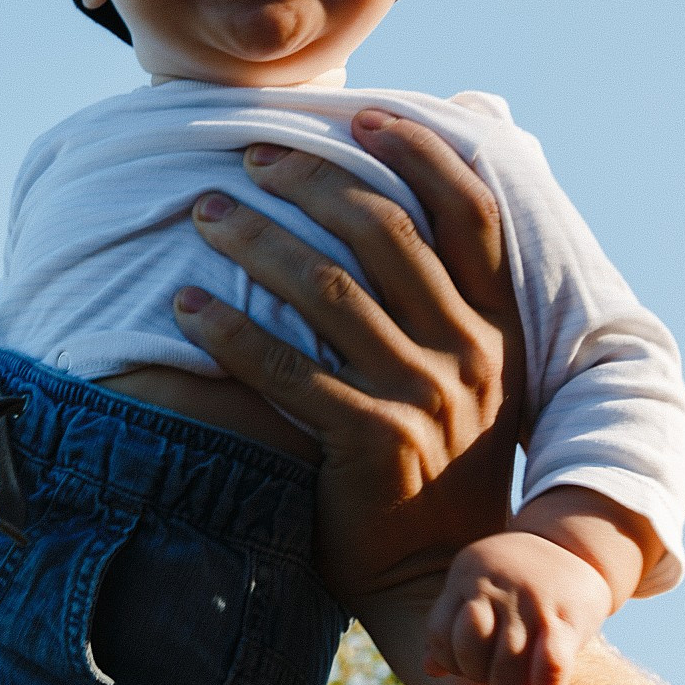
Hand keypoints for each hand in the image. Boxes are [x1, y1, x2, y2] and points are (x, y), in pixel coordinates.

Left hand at [172, 107, 525, 608]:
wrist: (437, 568)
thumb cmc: (440, 455)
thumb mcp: (474, 372)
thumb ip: (453, 296)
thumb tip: (426, 208)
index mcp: (496, 325)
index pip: (470, 215)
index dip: (421, 156)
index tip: (365, 115)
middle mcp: (470, 352)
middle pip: (385, 235)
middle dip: (313, 182)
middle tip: (252, 158)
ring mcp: (424, 397)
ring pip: (329, 292)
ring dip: (258, 242)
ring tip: (206, 213)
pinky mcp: (373, 444)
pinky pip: (288, 372)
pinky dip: (232, 332)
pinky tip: (188, 306)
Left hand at [425, 531, 610, 684]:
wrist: (573, 543)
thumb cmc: (516, 577)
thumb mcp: (476, 585)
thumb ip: (453, 622)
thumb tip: (429, 668)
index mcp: (465, 577)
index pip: (439, 631)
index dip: (448, 662)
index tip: (467, 672)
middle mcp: (495, 587)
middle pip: (469, 646)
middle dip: (477, 676)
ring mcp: (530, 602)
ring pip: (507, 661)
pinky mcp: (567, 618)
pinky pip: (550, 664)